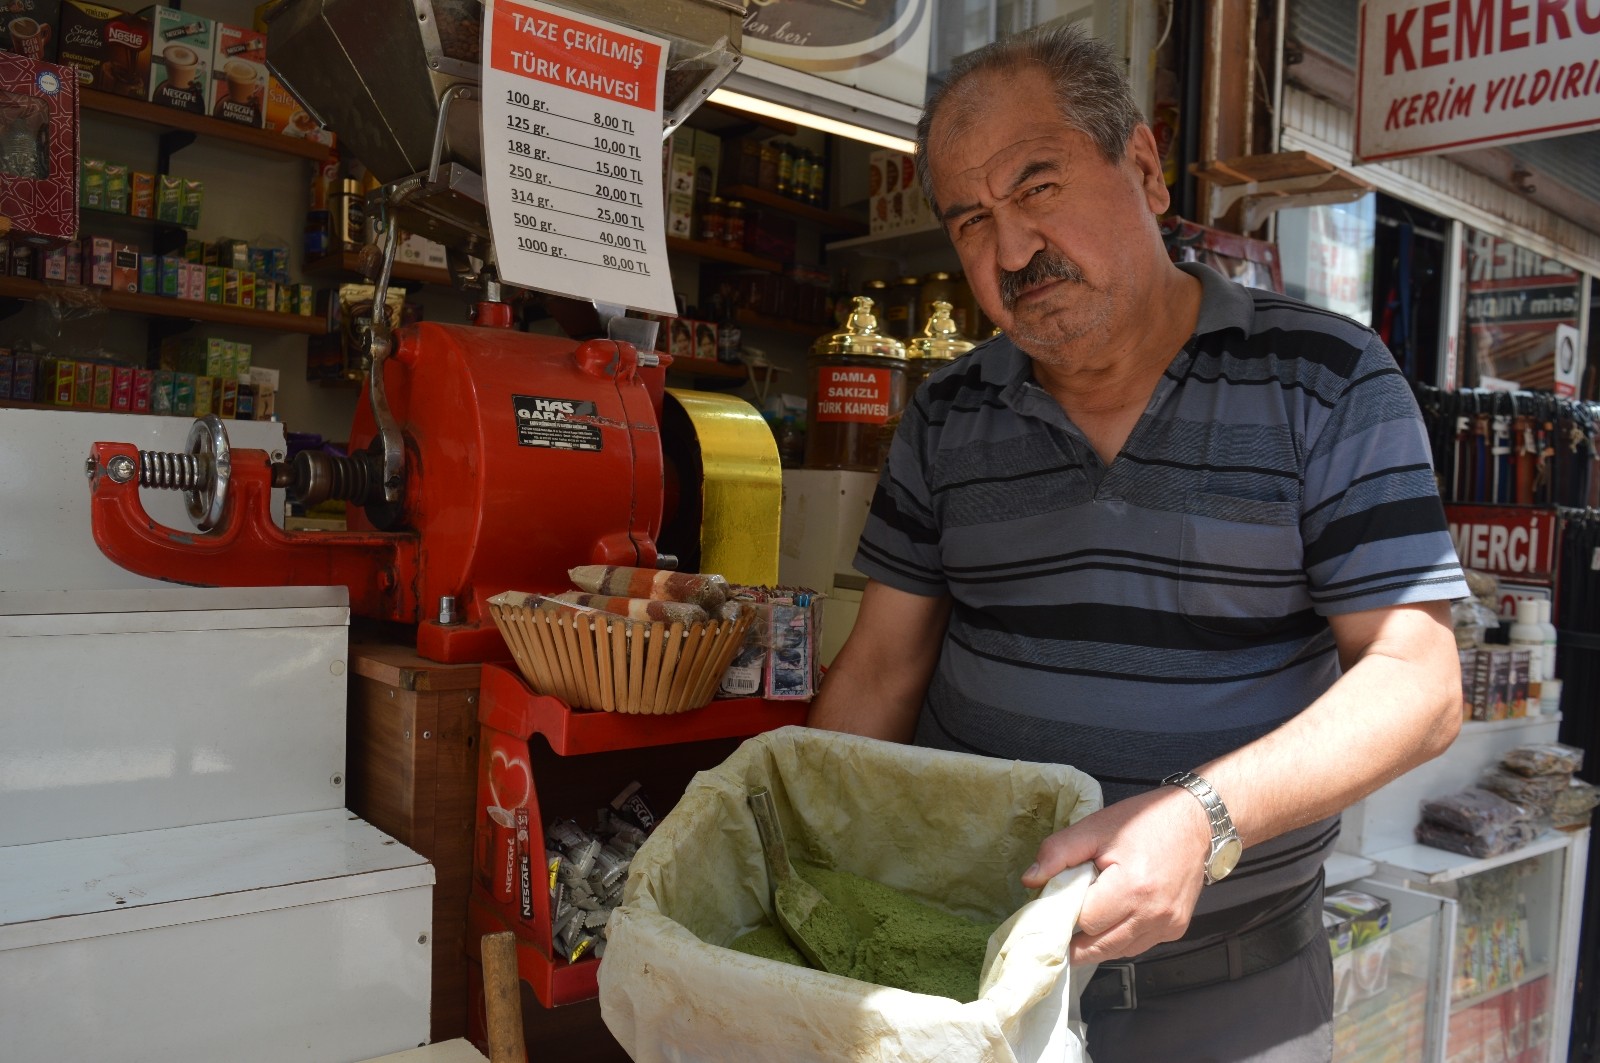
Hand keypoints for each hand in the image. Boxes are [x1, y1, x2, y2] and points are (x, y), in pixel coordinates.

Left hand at [1021, 786, 1213, 964]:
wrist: (1195, 821)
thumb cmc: (1145, 822)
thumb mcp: (1095, 828)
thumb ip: (1058, 853)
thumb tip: (1030, 880)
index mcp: (1133, 888)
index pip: (1084, 921)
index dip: (1065, 913)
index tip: (1055, 905)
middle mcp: (1154, 914)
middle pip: (1099, 947)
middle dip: (1076, 938)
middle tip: (1060, 923)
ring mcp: (1168, 926)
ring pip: (1118, 952)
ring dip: (1098, 941)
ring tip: (1087, 917)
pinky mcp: (1176, 929)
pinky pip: (1138, 946)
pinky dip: (1120, 938)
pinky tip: (1113, 917)